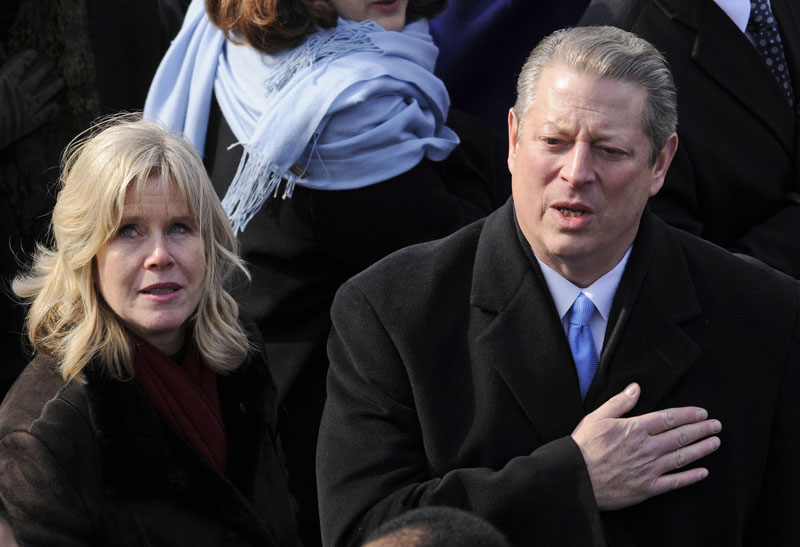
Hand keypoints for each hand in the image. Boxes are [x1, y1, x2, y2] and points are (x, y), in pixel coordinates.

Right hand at [0, 49, 64, 148]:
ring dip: (54, 86)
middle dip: (46, 68)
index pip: (19, 65)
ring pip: (45, 94)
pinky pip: (44, 115)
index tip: (35, 51)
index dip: (28, 58)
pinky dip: (51, 110)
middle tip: (53, 62)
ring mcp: (26, 108)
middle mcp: (19, 93)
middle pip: (37, 77)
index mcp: (4, 80)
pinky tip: (57, 105)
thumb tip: (1, 58)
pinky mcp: (29, 124)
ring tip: (61, 80)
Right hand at [571, 382, 720, 510]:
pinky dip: (691, 477)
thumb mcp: (596, 418)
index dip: (688, 415)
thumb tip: (635, 388)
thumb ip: (619, 403)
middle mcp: (646, 448)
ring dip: (701, 449)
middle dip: (701, 429)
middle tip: (716, 425)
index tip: (702, 413)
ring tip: (715, 443)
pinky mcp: (648, 488)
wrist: (576, 478)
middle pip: (680, 436)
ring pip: (682, 457)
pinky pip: (675, 482)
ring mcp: (649, 469)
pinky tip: (703, 472)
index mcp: (635, 429)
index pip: (668, 418)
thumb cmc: (583, 447)